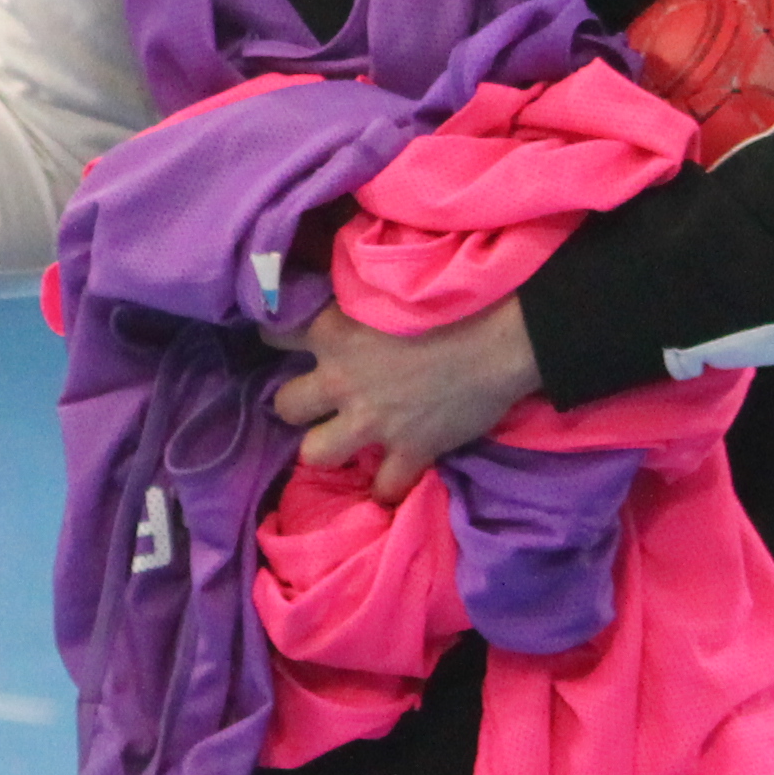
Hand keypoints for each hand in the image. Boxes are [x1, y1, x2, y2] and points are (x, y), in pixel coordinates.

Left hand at [267, 297, 542, 503]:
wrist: (500, 340)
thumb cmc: (448, 300)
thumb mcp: (382, 287)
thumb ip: (348, 296)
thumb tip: (333, 287)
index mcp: (331, 332)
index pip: (273, 334)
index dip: (280, 338)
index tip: (292, 341)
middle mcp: (341, 382)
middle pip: (285, 405)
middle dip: (298, 403)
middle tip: (321, 397)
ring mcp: (372, 423)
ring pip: (316, 453)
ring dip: (328, 447)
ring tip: (345, 439)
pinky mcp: (410, 452)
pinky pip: (385, 488)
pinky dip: (388, 485)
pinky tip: (392, 474)